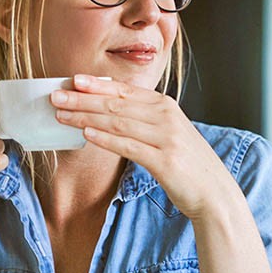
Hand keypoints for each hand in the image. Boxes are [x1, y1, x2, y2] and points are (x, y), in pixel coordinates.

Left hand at [50, 74, 236, 220]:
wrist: (215, 192)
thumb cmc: (187, 164)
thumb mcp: (167, 133)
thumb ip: (143, 120)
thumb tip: (107, 114)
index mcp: (166, 106)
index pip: (125, 91)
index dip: (97, 85)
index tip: (73, 80)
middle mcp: (166, 117)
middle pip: (116, 105)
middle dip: (83, 99)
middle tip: (56, 96)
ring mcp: (167, 138)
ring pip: (118, 123)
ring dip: (86, 117)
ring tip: (61, 114)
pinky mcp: (164, 161)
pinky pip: (128, 146)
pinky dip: (105, 138)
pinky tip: (86, 134)